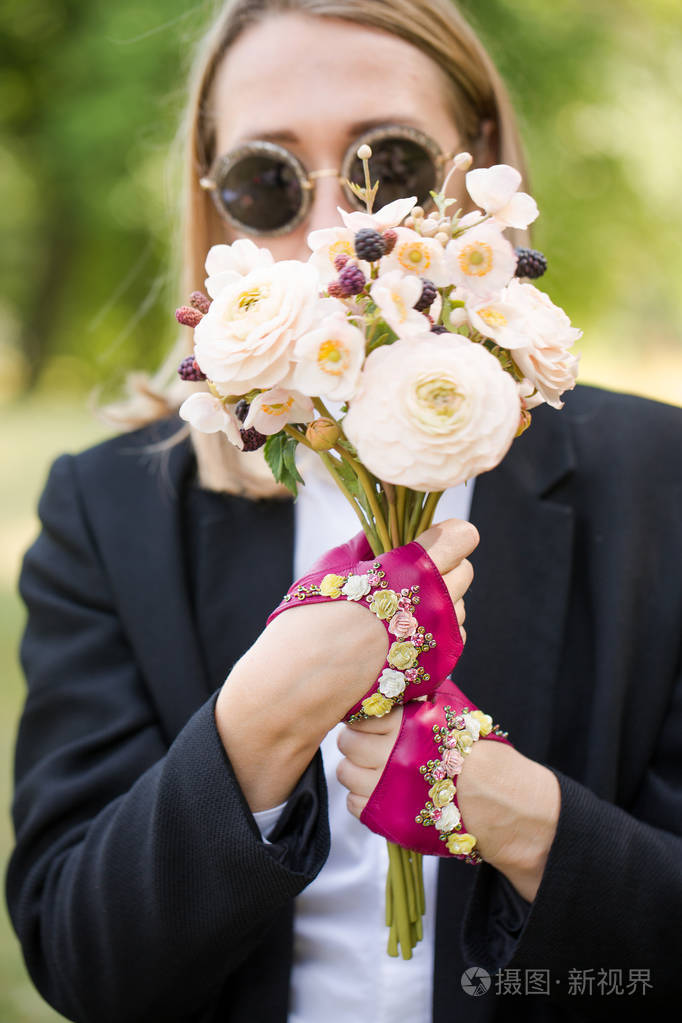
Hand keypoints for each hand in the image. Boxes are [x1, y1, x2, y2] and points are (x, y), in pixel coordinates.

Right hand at [215, 518, 476, 810]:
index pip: (462, 537)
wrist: (298, 682)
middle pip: (465, 571)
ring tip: (397, 612)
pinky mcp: (436, 670)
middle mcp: (433, 604)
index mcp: (411, 570)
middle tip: (408, 576)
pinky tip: (399, 637)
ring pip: (459, 608)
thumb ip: (368, 545)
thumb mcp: (334, 565)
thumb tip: (382, 530)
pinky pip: (450, 640)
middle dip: (443, 567)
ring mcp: (437, 640)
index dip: (448, 534)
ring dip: (438, 603)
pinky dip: (433, 634)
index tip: (430, 539)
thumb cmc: (309, 616)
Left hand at [336, 598, 468, 815]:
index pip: (360, 715)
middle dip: (355, 740)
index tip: (367, 719)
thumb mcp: (450, 709)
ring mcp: (388, 789)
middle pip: (347, 743)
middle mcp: (392, 756)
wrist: (499, 795)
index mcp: (405, 725)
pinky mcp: (388, 818)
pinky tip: (379, 789)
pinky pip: (354, 804)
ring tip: (372, 766)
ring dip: (355, 768)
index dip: (362, 717)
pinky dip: (361, 796)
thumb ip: (419, 693)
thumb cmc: (475, 747)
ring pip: (345, 773)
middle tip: (367, 741)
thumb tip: (396, 672)